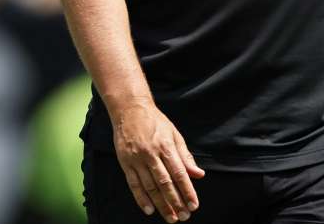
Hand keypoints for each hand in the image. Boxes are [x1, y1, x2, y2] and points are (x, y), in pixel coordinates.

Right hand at [111, 101, 205, 221]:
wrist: (131, 111)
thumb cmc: (157, 123)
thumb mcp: (175, 135)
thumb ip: (186, 156)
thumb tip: (199, 174)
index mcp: (167, 146)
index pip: (179, 173)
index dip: (187, 190)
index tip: (194, 205)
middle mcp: (151, 154)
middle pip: (165, 183)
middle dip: (175, 201)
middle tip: (184, 216)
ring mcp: (137, 159)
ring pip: (150, 187)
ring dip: (161, 204)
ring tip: (170, 217)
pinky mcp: (125, 163)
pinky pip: (134, 184)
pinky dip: (141, 198)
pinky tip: (149, 210)